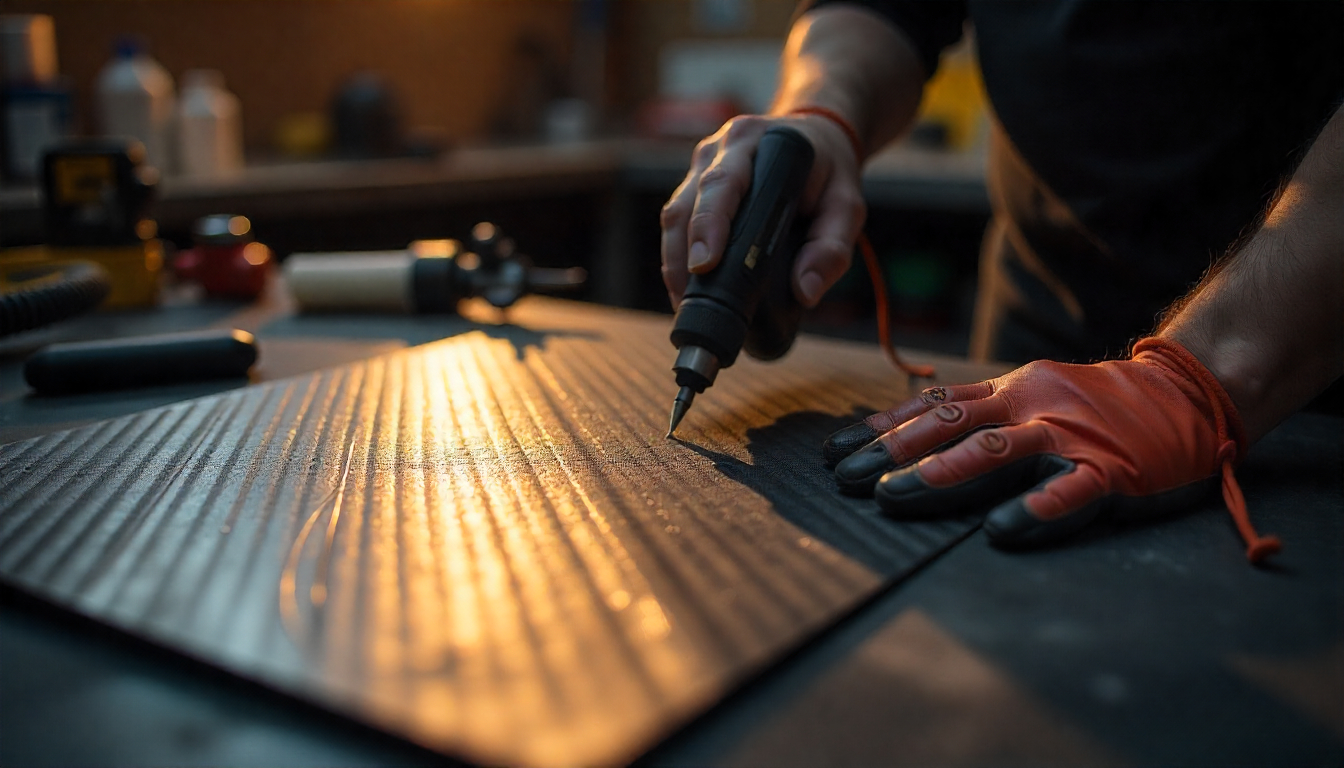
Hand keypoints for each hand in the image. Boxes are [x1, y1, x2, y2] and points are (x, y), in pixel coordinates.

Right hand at [659, 113, 865, 309]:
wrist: (817, 139)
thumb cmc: (830, 173)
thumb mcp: (846, 207)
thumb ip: (832, 248)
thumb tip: (806, 292)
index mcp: (758, 143)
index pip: (722, 184)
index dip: (708, 224)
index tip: (706, 264)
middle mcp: (721, 149)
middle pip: (686, 203)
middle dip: (683, 255)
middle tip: (688, 301)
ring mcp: (703, 165)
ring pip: (674, 214)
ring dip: (674, 262)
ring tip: (684, 305)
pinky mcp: (694, 183)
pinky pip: (677, 220)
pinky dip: (677, 256)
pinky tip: (685, 288)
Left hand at [822, 337, 1280, 560]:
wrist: (1187, 392)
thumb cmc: (1096, 405)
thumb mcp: (1030, 395)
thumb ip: (977, 414)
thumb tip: (903, 435)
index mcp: (1008, 391)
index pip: (932, 406)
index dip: (880, 429)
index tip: (832, 453)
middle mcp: (1031, 407)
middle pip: (950, 427)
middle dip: (893, 455)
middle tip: (846, 482)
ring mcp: (1071, 438)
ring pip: (998, 453)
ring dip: (942, 476)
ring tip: (895, 499)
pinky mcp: (1113, 471)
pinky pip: (1071, 491)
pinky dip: (1036, 510)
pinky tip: (1000, 530)